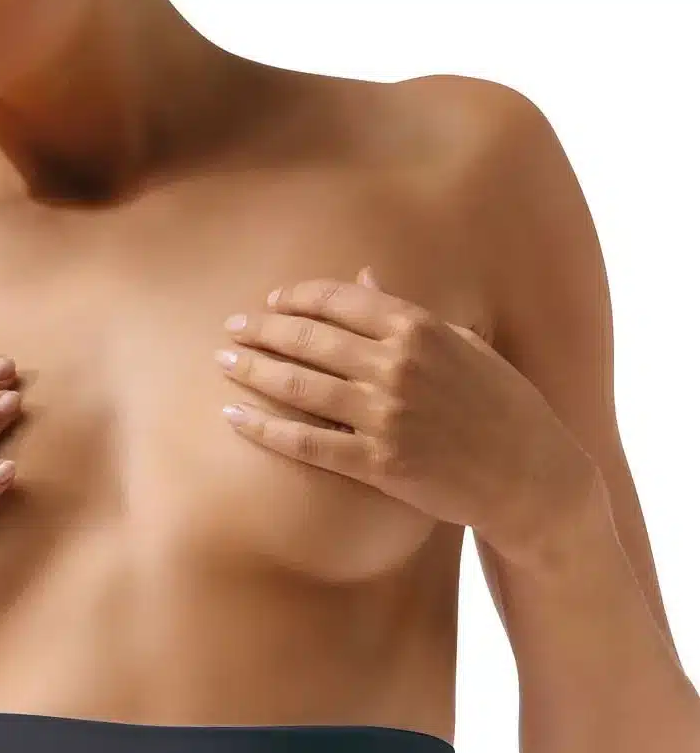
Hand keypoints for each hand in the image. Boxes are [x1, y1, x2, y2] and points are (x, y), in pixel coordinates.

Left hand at [214, 268, 598, 570]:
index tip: (272, 302)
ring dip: (254, 371)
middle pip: (311, 338)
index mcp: (419, 328)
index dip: (299, 299)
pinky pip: (309, 443)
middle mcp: (397, 365)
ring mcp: (386, 415)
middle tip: (230, 329)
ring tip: (222, 363)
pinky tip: (235, 419)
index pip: (342, 300)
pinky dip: (266, 430)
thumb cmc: (501, 406)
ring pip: (301, 386)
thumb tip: (366, 278)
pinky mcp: (378, 463)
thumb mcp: (462, 345)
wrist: (529, 474)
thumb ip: (407, 313)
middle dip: (263, 330)